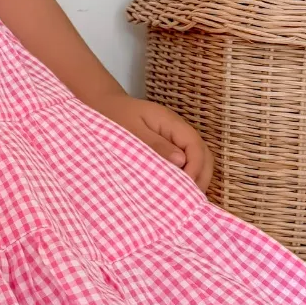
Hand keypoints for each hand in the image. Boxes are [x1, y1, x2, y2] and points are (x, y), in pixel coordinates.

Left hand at [92, 94, 213, 191]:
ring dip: (196, 178)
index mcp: (170, 122)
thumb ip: (154, 144)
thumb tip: (181, 161)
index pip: (195, 145)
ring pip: (197, 159)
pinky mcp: (168, 147)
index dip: (195, 168)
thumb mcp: (130, 130)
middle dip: (201, 176)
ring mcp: (174, 139)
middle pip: (203, 153)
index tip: (186, 188)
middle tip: (190, 199)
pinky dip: (186, 176)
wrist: (102, 104)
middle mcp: (178, 130)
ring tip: (185, 199)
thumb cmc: (113, 116)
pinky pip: (185, 161)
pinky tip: (176, 190)